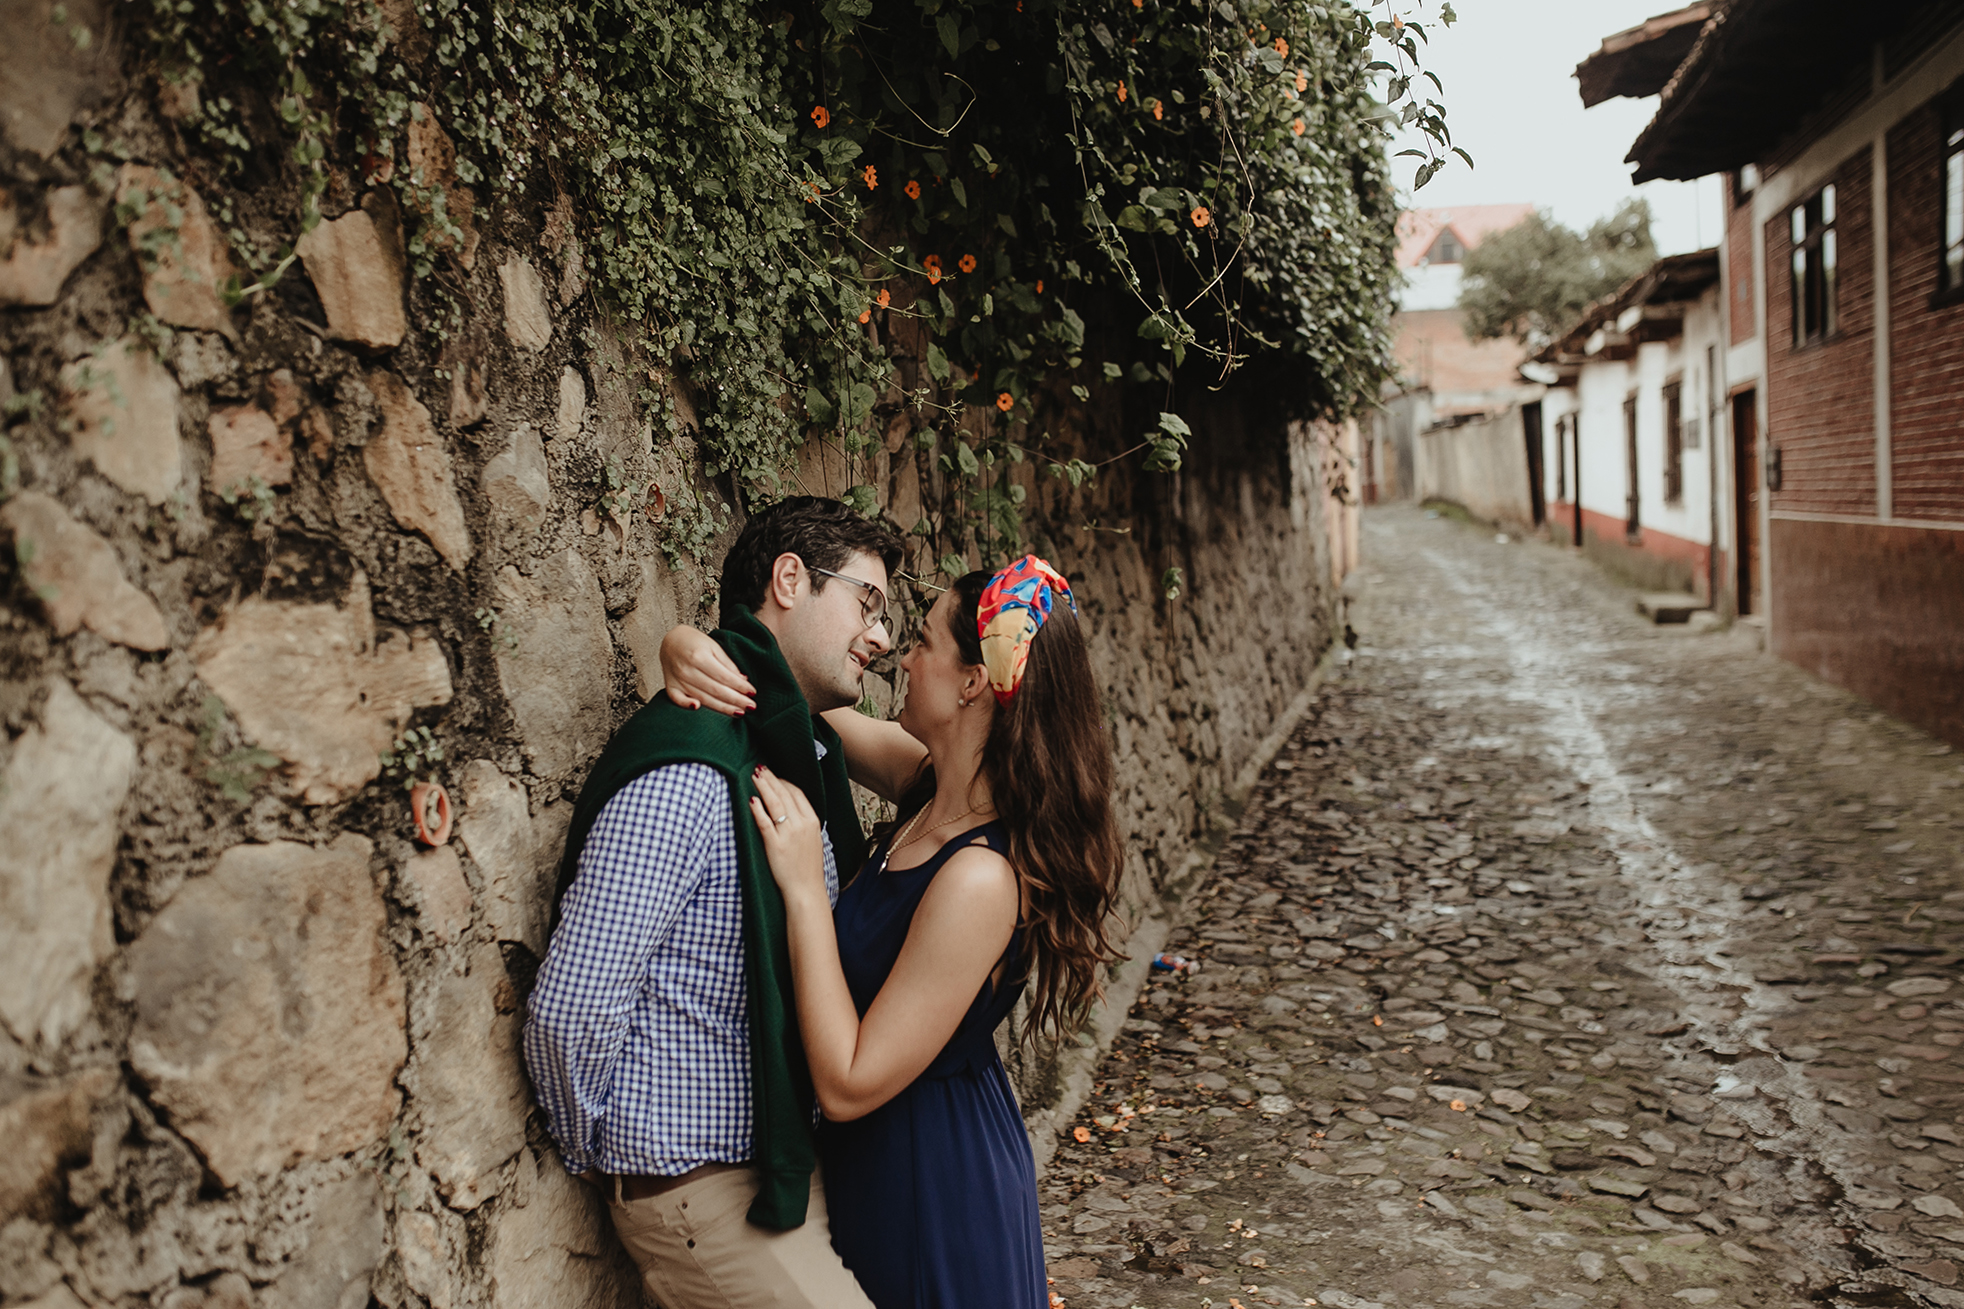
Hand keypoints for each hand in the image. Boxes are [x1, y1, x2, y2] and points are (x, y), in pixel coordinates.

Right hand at [661, 625, 755, 713]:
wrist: (672, 640)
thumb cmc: (695, 643)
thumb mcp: (714, 647)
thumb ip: (728, 664)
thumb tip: (743, 681)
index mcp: (699, 656)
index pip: (724, 677)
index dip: (740, 686)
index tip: (752, 693)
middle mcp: (687, 669)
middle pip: (715, 690)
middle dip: (735, 700)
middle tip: (751, 707)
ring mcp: (677, 679)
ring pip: (702, 698)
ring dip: (722, 707)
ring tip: (739, 712)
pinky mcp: (670, 686)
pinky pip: (677, 699)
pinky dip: (685, 704)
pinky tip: (697, 708)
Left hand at [748, 766, 826, 905]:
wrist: (806, 889)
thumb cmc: (807, 867)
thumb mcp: (813, 840)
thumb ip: (804, 823)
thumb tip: (792, 809)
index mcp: (812, 821)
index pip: (797, 793)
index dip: (783, 782)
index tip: (773, 776)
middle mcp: (802, 824)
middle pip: (784, 794)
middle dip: (771, 778)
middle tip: (759, 767)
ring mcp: (788, 834)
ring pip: (774, 803)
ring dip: (763, 787)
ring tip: (753, 775)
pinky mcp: (775, 845)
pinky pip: (764, 822)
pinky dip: (758, 809)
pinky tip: (751, 800)